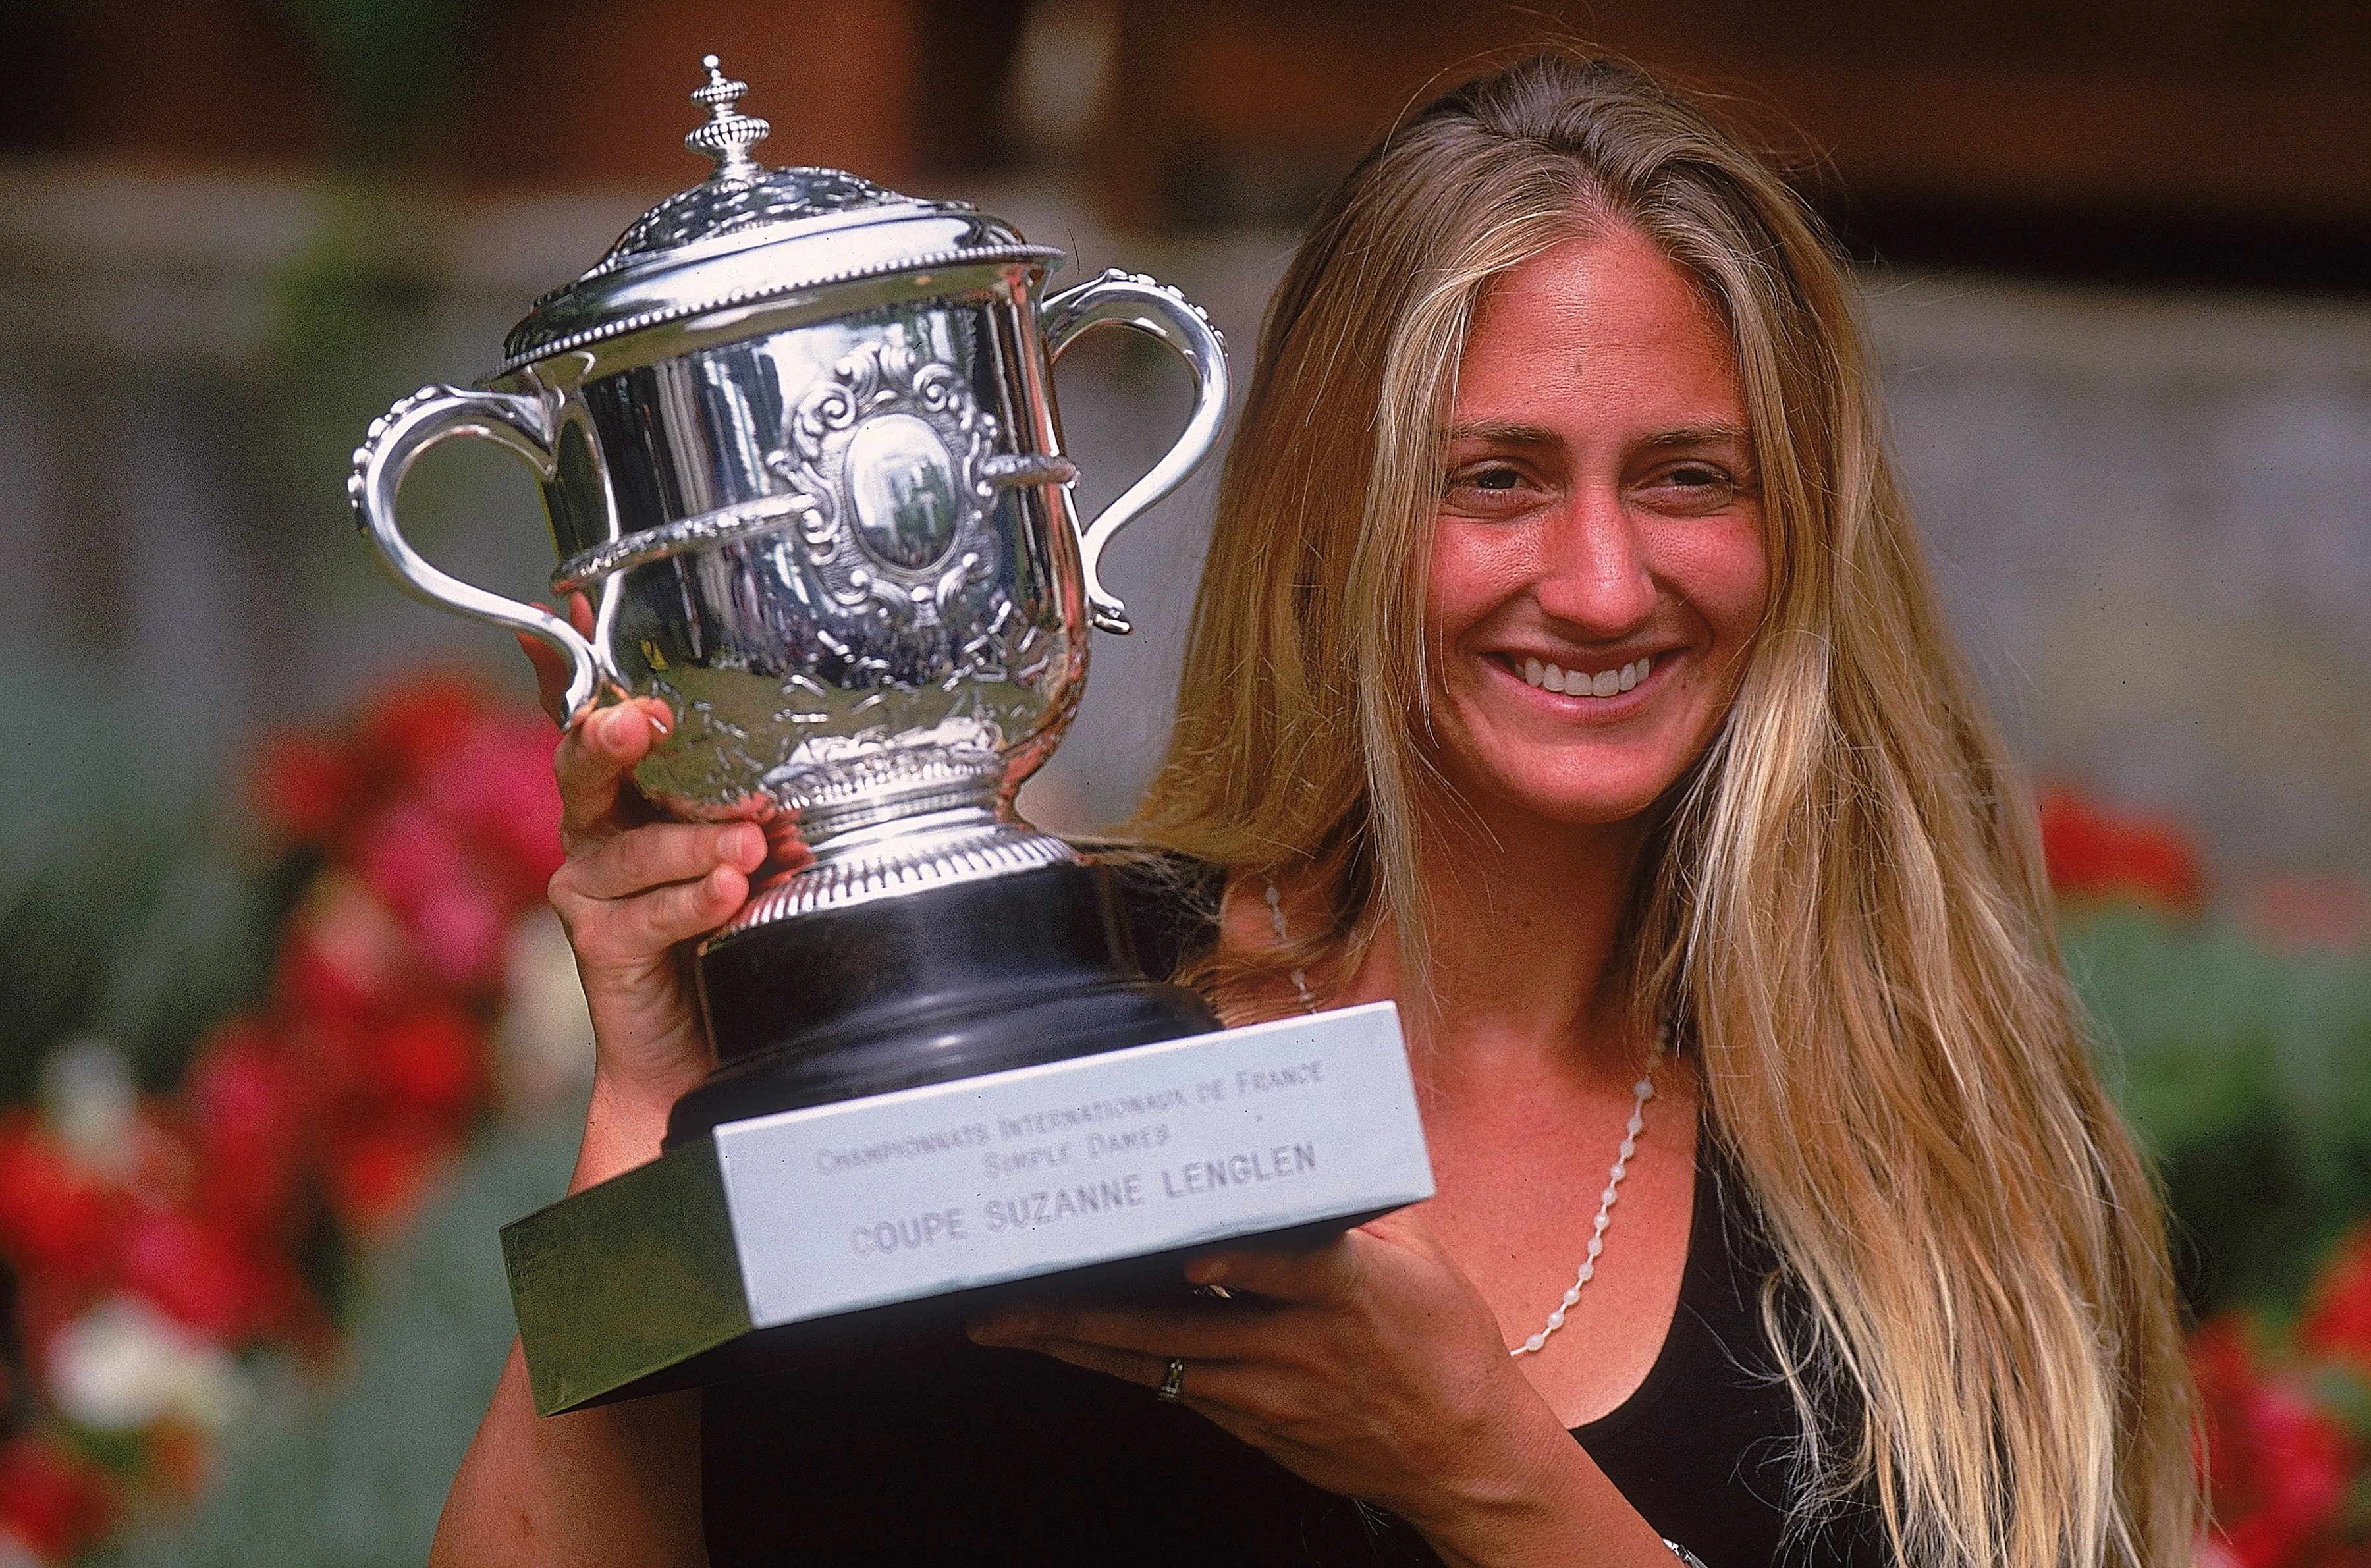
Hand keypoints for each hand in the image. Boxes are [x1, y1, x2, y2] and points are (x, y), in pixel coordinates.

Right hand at [518, 608, 804, 1171]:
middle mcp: (596, 830)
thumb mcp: (761, 845)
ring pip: (632, 846)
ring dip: (693, 840)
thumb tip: (808, 731)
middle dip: (612, 733)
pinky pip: (646, 914)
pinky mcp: (601, 944)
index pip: (592, 713)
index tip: (572, 611)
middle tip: (646, 717)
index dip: (574, 662)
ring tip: (748, 843)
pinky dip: (691, 901)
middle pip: (582, 762)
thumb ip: (760, 790)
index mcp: (628, 792)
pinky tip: (729, 893)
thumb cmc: (736, 932)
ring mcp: (590, 888)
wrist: (703, 1048)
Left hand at [965, 1210, 1586, 1556]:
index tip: (1189, 1257)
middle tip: (1011, 1300)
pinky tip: (1072, 1346)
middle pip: (1181, 1330)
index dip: (1240, 1265)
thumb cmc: (1447, 1345)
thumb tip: (1303, 1142)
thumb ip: (1355, 1207)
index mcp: (1353, 1291)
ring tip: (1008, 1326)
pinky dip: (1121, 1365)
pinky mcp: (1256, 1429)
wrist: (1464, 1460)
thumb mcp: (1424, 1260)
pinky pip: (1176, 1390)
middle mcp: (1303, 1347)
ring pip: (1158, 1366)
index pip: (1290, 1269)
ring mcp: (1271, 1396)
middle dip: (1087, 1315)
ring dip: (1079, 1344)